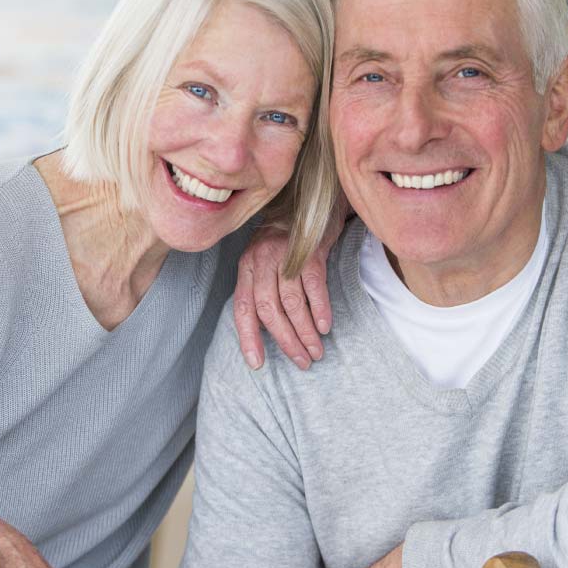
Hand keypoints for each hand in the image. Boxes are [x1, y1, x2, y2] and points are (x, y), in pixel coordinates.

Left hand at [232, 226, 329, 369]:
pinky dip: (319, 309)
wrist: (312, 203)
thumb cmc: (287, 239)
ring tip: (315, 350)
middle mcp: (261, 259)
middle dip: (285, 340)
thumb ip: (261, 288)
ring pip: (291, 302)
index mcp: (247, 266)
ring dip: (304, 331)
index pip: (243, 308)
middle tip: (302, 361)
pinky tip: (324, 326)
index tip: (257, 363)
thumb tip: (265, 330)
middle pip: (268, 309)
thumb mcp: (265, 260)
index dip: (248, 337)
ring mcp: (285, 254)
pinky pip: (313, 286)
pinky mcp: (310, 251)